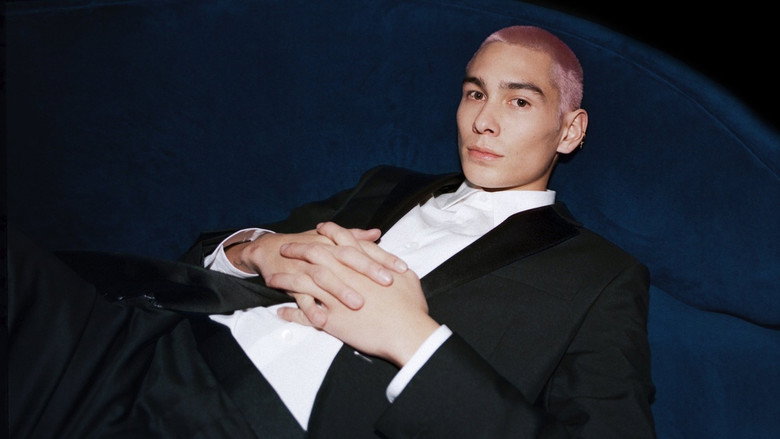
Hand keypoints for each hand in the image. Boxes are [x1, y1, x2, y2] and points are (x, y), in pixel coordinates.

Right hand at [226, 223, 407, 308]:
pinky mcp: (291, 283)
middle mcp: (324, 253)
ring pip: (325, 277)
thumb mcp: (331, 240)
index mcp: (336, 244)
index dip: (383, 257)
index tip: (402, 268)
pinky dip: (310, 310)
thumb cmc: (308, 246)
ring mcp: (307, 268)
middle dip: (367, 270)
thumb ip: (355, 237)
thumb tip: (377, 233)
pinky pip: (301, 298)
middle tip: (386, 283)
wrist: (271, 250)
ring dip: (340, 290)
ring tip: (358, 304)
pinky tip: (322, 321)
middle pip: (347, 259)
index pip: (363, 248)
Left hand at [269, 240, 439, 366]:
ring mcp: (334, 296)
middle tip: (285, 248)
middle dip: (297, 249)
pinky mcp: (330, 318)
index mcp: (363, 263)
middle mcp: (344, 275)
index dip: (328, 232)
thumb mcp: (408, 278)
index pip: (341, 239)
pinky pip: (305, 314)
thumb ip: (395, 268)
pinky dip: (292, 313)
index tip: (318, 228)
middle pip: (314, 254)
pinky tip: (281, 312)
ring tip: (271, 277)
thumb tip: (394, 262)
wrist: (406, 331)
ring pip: (302, 282)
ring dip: (285, 278)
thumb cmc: (410, 306)